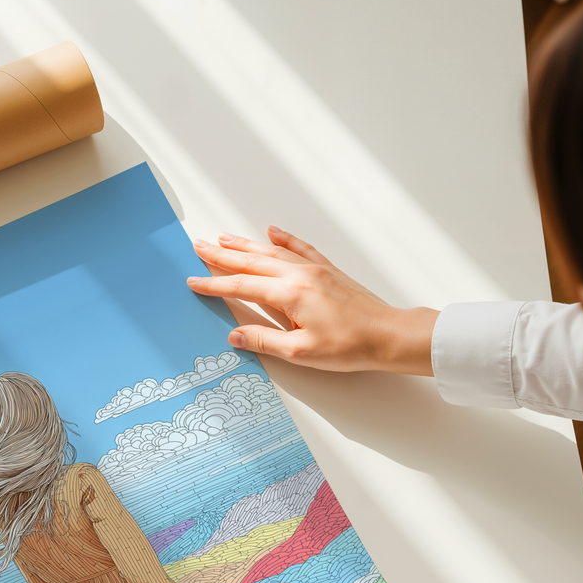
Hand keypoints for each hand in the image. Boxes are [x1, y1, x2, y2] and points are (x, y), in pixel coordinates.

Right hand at [187, 227, 437, 374]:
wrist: (388, 335)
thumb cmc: (349, 346)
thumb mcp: (301, 352)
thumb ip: (264, 341)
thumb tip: (234, 335)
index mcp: (289, 294)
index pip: (242, 286)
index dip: (214, 284)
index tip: (194, 281)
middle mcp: (299, 275)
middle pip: (252, 261)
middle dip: (222, 255)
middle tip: (198, 246)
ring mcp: (314, 269)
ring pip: (271, 252)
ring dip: (245, 244)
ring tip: (223, 237)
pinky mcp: (328, 271)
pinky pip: (300, 248)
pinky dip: (284, 239)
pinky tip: (272, 231)